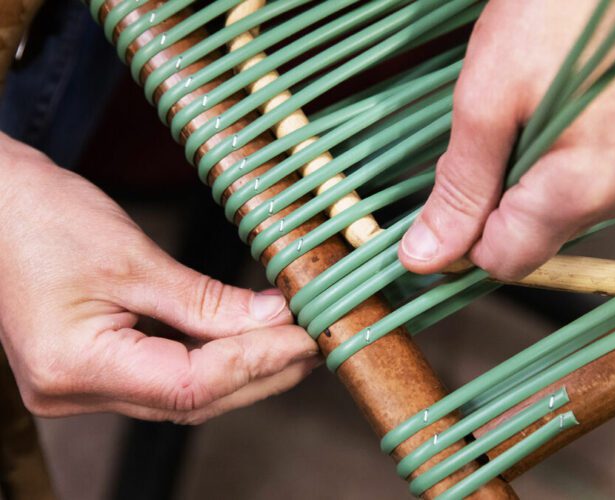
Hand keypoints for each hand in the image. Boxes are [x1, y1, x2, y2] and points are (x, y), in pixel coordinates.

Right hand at [0, 135, 318, 423]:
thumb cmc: (40, 218)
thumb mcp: (133, 257)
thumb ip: (206, 300)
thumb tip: (274, 317)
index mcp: (74, 366)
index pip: (191, 384)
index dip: (258, 362)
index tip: (305, 336)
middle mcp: (72, 392)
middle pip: (191, 401)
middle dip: (260, 374)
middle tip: (313, 343)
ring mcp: (78, 388)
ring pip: (182, 396)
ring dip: (241, 372)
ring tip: (292, 344)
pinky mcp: (90, 372)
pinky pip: (163, 380)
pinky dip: (211, 364)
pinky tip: (247, 344)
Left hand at [399, 0, 614, 279]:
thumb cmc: (545, 13)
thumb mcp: (483, 103)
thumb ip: (459, 191)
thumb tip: (423, 260)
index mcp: (584, 189)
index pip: (507, 260)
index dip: (471, 230)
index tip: (464, 181)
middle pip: (543, 235)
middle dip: (513, 195)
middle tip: (511, 126)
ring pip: (579, 210)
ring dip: (552, 176)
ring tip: (554, 109)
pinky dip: (593, 159)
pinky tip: (590, 111)